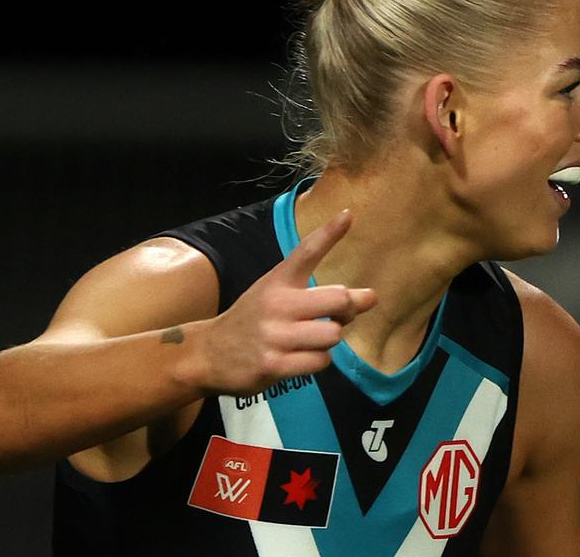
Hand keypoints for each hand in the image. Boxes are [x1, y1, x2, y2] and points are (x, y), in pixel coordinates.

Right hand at [195, 209, 375, 394]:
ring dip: (330, 340)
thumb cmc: (255, 321)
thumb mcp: (276, 294)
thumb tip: (371, 298)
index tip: (348, 215)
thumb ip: (321, 295)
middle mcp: (276, 304)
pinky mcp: (273, 364)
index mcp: (277, 281)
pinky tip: (300, 358)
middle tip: (339, 316)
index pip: (306, 252)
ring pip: (332, 335)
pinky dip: (318, 361)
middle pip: (338, 299)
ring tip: (313, 340)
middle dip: (348, 310)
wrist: (208, 354)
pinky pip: (319, 361)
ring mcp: (274, 335)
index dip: (329, 233)